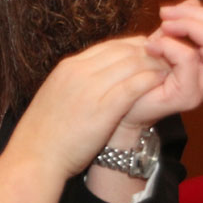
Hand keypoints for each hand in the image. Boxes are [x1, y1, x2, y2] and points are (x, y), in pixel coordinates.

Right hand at [10, 36, 169, 181]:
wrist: (34, 157)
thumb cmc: (44, 134)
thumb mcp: (55, 97)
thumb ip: (75, 84)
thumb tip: (93, 80)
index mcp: (67, 68)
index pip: (109, 45)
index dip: (133, 47)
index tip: (147, 54)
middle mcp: (79, 72)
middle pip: (123, 50)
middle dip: (148, 52)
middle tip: (166, 60)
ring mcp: (91, 88)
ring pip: (132, 64)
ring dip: (154, 65)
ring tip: (169, 71)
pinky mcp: (103, 108)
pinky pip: (134, 86)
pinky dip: (151, 81)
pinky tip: (161, 85)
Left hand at [118, 0, 202, 136]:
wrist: (121, 105)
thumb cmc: (141, 74)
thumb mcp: (163, 41)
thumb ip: (180, 24)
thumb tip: (194, 1)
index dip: (198, 12)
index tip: (168, 11)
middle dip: (193, 15)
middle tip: (165, 15)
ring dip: (185, 26)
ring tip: (160, 30)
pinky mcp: (189, 95)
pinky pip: (189, 57)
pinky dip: (169, 45)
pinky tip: (151, 47)